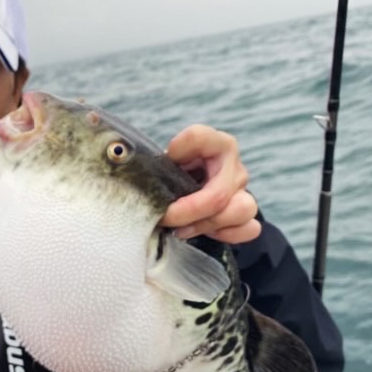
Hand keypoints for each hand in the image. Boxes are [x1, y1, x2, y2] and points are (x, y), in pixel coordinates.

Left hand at [160, 124, 260, 242]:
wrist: (195, 188)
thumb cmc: (176, 174)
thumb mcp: (164, 164)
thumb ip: (154, 162)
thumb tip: (122, 153)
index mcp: (214, 144)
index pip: (199, 137)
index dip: (179, 150)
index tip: (165, 159)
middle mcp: (233, 166)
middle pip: (219, 193)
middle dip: (188, 212)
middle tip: (166, 218)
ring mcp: (244, 190)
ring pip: (238, 211)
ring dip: (206, 225)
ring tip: (182, 229)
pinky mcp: (247, 214)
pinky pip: (249, 229)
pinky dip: (226, 234)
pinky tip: (206, 233)